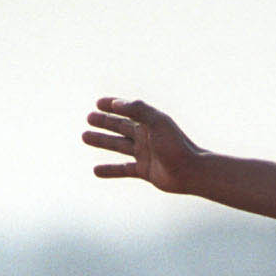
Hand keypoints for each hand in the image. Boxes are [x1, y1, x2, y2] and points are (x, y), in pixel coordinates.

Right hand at [83, 96, 200, 192]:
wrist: (191, 172)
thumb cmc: (176, 145)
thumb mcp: (157, 122)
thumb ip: (137, 109)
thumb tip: (115, 103)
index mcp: (149, 122)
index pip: (128, 110)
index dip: (113, 105)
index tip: (98, 102)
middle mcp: (146, 137)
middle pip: (121, 127)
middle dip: (104, 122)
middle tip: (88, 118)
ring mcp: (145, 154)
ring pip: (118, 146)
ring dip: (102, 141)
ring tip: (85, 137)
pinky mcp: (145, 171)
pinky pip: (123, 170)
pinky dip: (110, 170)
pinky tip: (96, 171)